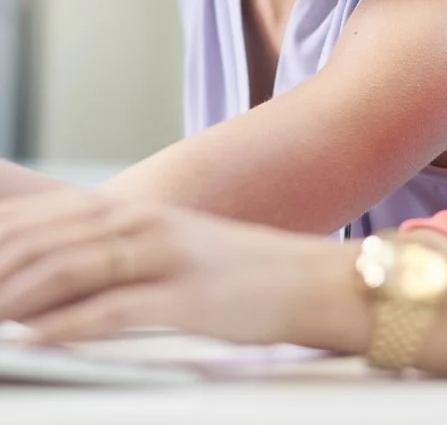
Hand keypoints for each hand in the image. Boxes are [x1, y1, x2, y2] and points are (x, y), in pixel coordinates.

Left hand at [0, 190, 367, 349]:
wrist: (309, 279)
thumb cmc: (236, 274)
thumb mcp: (169, 251)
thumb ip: (110, 257)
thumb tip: (46, 284)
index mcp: (135, 211)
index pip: (42, 220)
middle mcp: (146, 224)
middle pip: (46, 242)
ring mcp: (168, 256)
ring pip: (71, 269)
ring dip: (16, 298)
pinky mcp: (188, 296)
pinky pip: (114, 309)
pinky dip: (66, 326)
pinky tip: (33, 341)